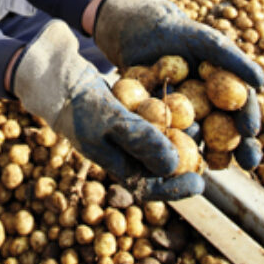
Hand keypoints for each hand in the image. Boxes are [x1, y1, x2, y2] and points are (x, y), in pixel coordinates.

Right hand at [12, 20, 204, 199]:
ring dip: (180, 132)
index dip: (176, 189)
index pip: (149, 187)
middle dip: (184, 158)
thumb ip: (139, 139)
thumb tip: (174, 165)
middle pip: (159, 163)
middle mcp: (122, 150)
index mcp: (115, 163)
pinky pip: (154, 115)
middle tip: (207, 149)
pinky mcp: (128, 108)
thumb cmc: (77, 102)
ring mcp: (125, 129)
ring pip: (160, 138)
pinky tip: (184, 99)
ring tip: (200, 121)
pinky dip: (168, 111)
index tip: (200, 183)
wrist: (56, 74)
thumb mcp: (109, 120)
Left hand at [93, 0, 263, 169]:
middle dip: (237, 150)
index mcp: (225, 93)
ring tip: (208, 167)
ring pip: (198, 141)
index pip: (242, 111)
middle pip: (226, 134)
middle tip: (243, 164)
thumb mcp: (208, 43)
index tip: (250, 132)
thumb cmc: (181, 33)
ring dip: (205, 156)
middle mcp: (208, 110)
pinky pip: (167, 137)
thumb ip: (233, 60)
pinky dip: (170, 147)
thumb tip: (261, 82)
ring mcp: (184, 119)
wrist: (142, 31)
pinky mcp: (159, 123)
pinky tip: (172, 159)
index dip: (249, 123)